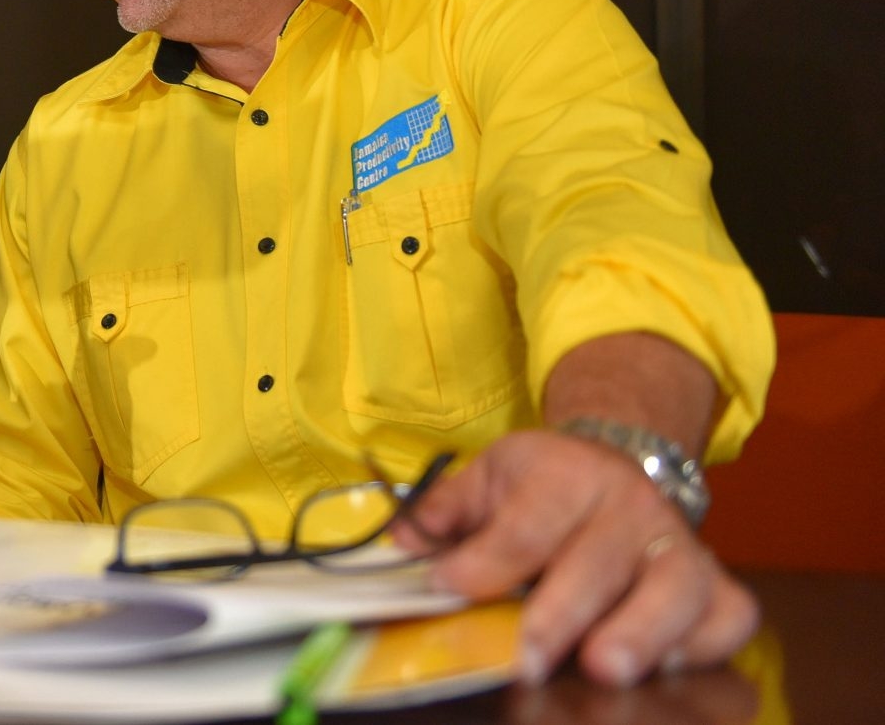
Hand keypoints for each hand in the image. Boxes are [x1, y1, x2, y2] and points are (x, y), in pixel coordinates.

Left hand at [392, 430, 758, 686]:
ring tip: (603, 667)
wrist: (618, 462)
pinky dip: (702, 644)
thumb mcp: (489, 477)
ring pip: (674, 588)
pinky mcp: (719, 584)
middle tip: (528, 657)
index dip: (486, 560)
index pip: (527, 523)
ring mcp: (681, 545)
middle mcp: (631, 505)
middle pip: (598, 562)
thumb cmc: (544, 486)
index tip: (448, 589)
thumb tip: (403, 543)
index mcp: (568, 474)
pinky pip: (727, 616)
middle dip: (561, 613)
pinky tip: (663, 666)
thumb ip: (444, 511)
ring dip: (641, 631)